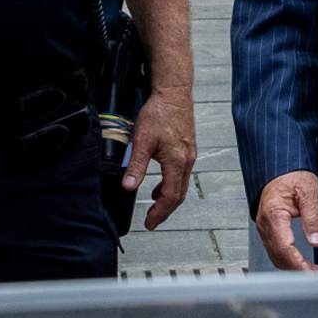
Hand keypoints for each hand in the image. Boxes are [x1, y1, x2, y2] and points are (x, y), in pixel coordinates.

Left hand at [123, 85, 196, 230]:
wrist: (174, 94)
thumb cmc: (160, 113)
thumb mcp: (142, 140)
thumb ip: (136, 166)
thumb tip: (128, 187)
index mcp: (177, 162)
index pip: (170, 196)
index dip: (159, 213)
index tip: (149, 223)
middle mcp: (187, 161)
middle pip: (179, 195)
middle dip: (165, 211)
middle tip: (152, 221)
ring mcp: (189, 155)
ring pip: (182, 185)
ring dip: (169, 199)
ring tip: (154, 207)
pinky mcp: (188, 149)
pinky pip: (181, 175)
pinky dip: (172, 185)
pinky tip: (160, 185)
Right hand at [257, 170, 317, 270]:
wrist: (281, 167)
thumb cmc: (293, 175)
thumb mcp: (309, 192)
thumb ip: (313, 218)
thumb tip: (317, 241)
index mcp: (273, 213)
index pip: (283, 247)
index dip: (297, 263)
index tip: (311, 272)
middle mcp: (265, 223)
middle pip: (278, 256)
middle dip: (297, 269)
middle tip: (316, 274)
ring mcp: (264, 227)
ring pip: (275, 255)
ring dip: (293, 267)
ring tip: (312, 271)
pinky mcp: (268, 229)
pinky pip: (275, 249)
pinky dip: (288, 259)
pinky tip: (300, 262)